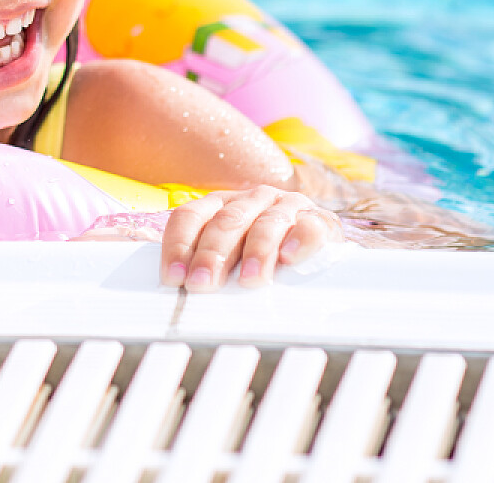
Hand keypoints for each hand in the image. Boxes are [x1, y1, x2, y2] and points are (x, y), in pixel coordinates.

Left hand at [160, 184, 341, 289]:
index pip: (190, 216)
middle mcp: (250, 200)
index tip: (173, 277)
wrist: (316, 244)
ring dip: (256, 252)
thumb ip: (209, 270)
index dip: (178, 245)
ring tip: (249, 281)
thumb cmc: (264, 258)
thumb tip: (179, 295)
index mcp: (221, 205)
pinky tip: (289, 257)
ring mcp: (285, 206)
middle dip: (211, 254)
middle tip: (201, 284)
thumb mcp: (232, 259)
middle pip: (225, 222)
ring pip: (266, 224)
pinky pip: (309, 225)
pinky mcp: (319, 219)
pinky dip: (299, 240)